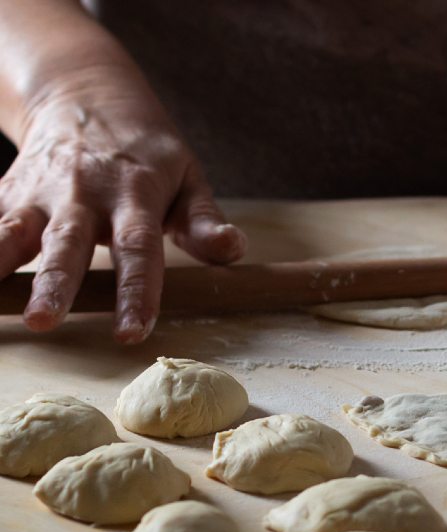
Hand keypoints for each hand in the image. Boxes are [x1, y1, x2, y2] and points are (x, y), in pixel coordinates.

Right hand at [0, 65, 245, 342]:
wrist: (86, 94)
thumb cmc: (148, 151)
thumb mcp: (187, 176)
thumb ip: (204, 220)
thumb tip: (234, 250)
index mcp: (135, 193)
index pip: (139, 248)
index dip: (136, 290)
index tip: (132, 332)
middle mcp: (83, 193)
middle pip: (68, 243)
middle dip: (56, 283)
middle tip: (44, 320)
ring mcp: (40, 192)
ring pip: (13, 232)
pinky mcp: (8, 193)